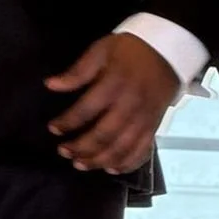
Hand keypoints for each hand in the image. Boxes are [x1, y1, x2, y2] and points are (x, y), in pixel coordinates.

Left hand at [45, 34, 177, 173]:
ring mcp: (144, 118)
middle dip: (81, 147)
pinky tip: (111, 169)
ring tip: (80, 164)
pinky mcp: (155, 126)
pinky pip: (142, 151)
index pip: (86, 110)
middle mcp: (130, 105)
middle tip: (63, 151)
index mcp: (114, 84)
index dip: (67, 122)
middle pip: (103, 135)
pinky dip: (127, 164)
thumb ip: (77, 71)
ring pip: (121, 148)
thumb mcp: (101, 50)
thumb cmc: (130, 49)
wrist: (169, 49)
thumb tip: (50, 85)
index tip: (53, 129)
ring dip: (99, 160)